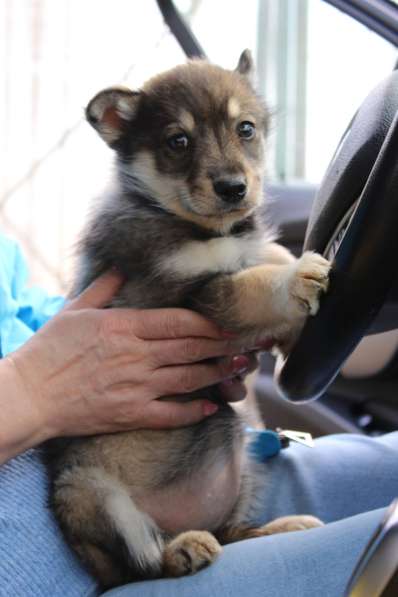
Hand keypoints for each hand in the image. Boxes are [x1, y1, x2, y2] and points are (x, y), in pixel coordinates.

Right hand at [2, 272, 253, 456]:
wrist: (30, 395)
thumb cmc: (50, 350)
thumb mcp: (75, 309)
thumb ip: (105, 286)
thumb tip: (123, 266)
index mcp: (125, 326)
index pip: (178, 321)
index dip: (209, 322)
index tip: (229, 320)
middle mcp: (137, 355)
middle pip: (191, 348)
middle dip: (223, 344)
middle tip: (247, 342)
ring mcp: (137, 387)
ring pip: (189, 378)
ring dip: (218, 372)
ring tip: (240, 367)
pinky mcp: (132, 414)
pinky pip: (172, 413)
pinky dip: (195, 409)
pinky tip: (213, 404)